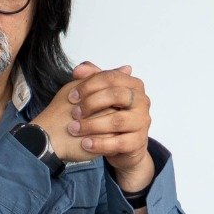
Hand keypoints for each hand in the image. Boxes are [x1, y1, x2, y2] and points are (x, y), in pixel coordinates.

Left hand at [32, 62, 154, 187]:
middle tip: (73, 112)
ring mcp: (142, 121)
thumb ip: (89, 78)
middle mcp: (142, 101)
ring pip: (117, 120)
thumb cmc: (108, 113)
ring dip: (92, 125)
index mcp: (133, 84)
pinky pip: (120, 143)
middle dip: (91, 103)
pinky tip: (85, 144)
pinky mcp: (139, 141)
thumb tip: (78, 69)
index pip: (110, 77)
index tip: (71, 96)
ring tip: (74, 128)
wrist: (120, 143)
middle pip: (116, 95)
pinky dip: (100, 144)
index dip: (88, 85)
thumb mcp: (99, 93)